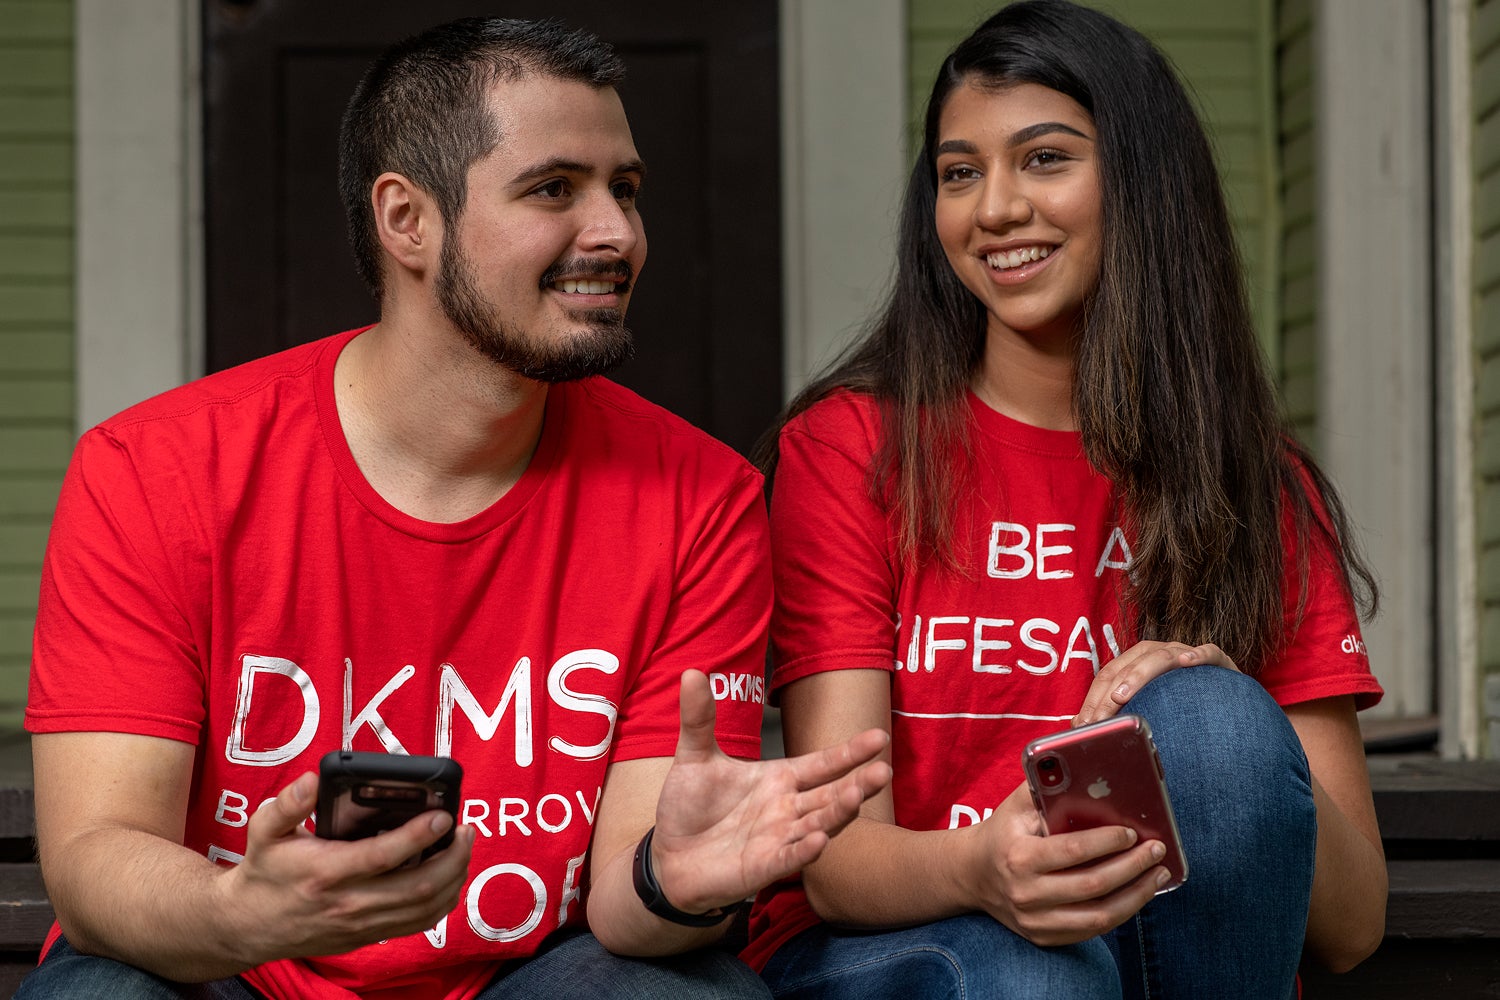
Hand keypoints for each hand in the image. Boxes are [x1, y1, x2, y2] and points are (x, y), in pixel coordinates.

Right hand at [219, 770, 473, 962]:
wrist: (247, 925)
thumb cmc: (264, 871)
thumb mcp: (263, 830)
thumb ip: (288, 804)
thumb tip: (314, 780)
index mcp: (325, 872)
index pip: (382, 856)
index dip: (418, 835)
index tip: (443, 814)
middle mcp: (348, 903)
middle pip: (418, 886)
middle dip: (452, 856)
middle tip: (467, 829)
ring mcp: (361, 924)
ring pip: (425, 908)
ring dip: (454, 877)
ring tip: (464, 847)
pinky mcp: (368, 936)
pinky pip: (418, 924)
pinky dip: (443, 900)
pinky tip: (451, 876)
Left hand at [649, 670, 890, 914]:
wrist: (665, 855)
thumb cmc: (688, 807)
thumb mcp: (694, 756)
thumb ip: (699, 717)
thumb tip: (691, 672)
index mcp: (779, 780)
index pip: (822, 763)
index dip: (850, 752)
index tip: (879, 736)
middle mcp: (786, 809)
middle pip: (830, 795)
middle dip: (857, 784)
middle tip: (884, 770)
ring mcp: (777, 840)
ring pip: (817, 825)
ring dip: (838, 813)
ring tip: (856, 796)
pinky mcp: (761, 868)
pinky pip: (787, 859)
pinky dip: (803, 851)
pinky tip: (818, 840)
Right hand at [968, 783, 1168, 944]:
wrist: (973, 874)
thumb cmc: (1004, 832)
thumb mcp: (1016, 805)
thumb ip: (1046, 787)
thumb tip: (1087, 770)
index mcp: (1019, 856)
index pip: (1072, 851)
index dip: (1108, 842)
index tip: (1132, 832)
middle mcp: (1026, 893)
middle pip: (1092, 886)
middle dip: (1133, 867)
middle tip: (1157, 851)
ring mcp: (1035, 921)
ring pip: (1099, 917)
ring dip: (1136, 896)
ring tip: (1157, 875)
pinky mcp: (1044, 937)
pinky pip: (1091, 931)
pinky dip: (1120, 913)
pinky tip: (1136, 893)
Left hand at [1073, 640, 1238, 726]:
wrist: (1224, 700)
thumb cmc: (1179, 703)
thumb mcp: (1146, 708)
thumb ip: (1117, 712)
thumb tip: (1079, 726)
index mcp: (1138, 660)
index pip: (1109, 674)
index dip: (1094, 698)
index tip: (1084, 723)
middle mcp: (1159, 652)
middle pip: (1128, 666)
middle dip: (1109, 694)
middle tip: (1098, 719)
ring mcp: (1187, 653)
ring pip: (1160, 657)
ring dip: (1140, 674)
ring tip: (1122, 694)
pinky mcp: (1217, 660)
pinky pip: (1208, 652)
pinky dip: (1198, 655)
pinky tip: (1188, 662)